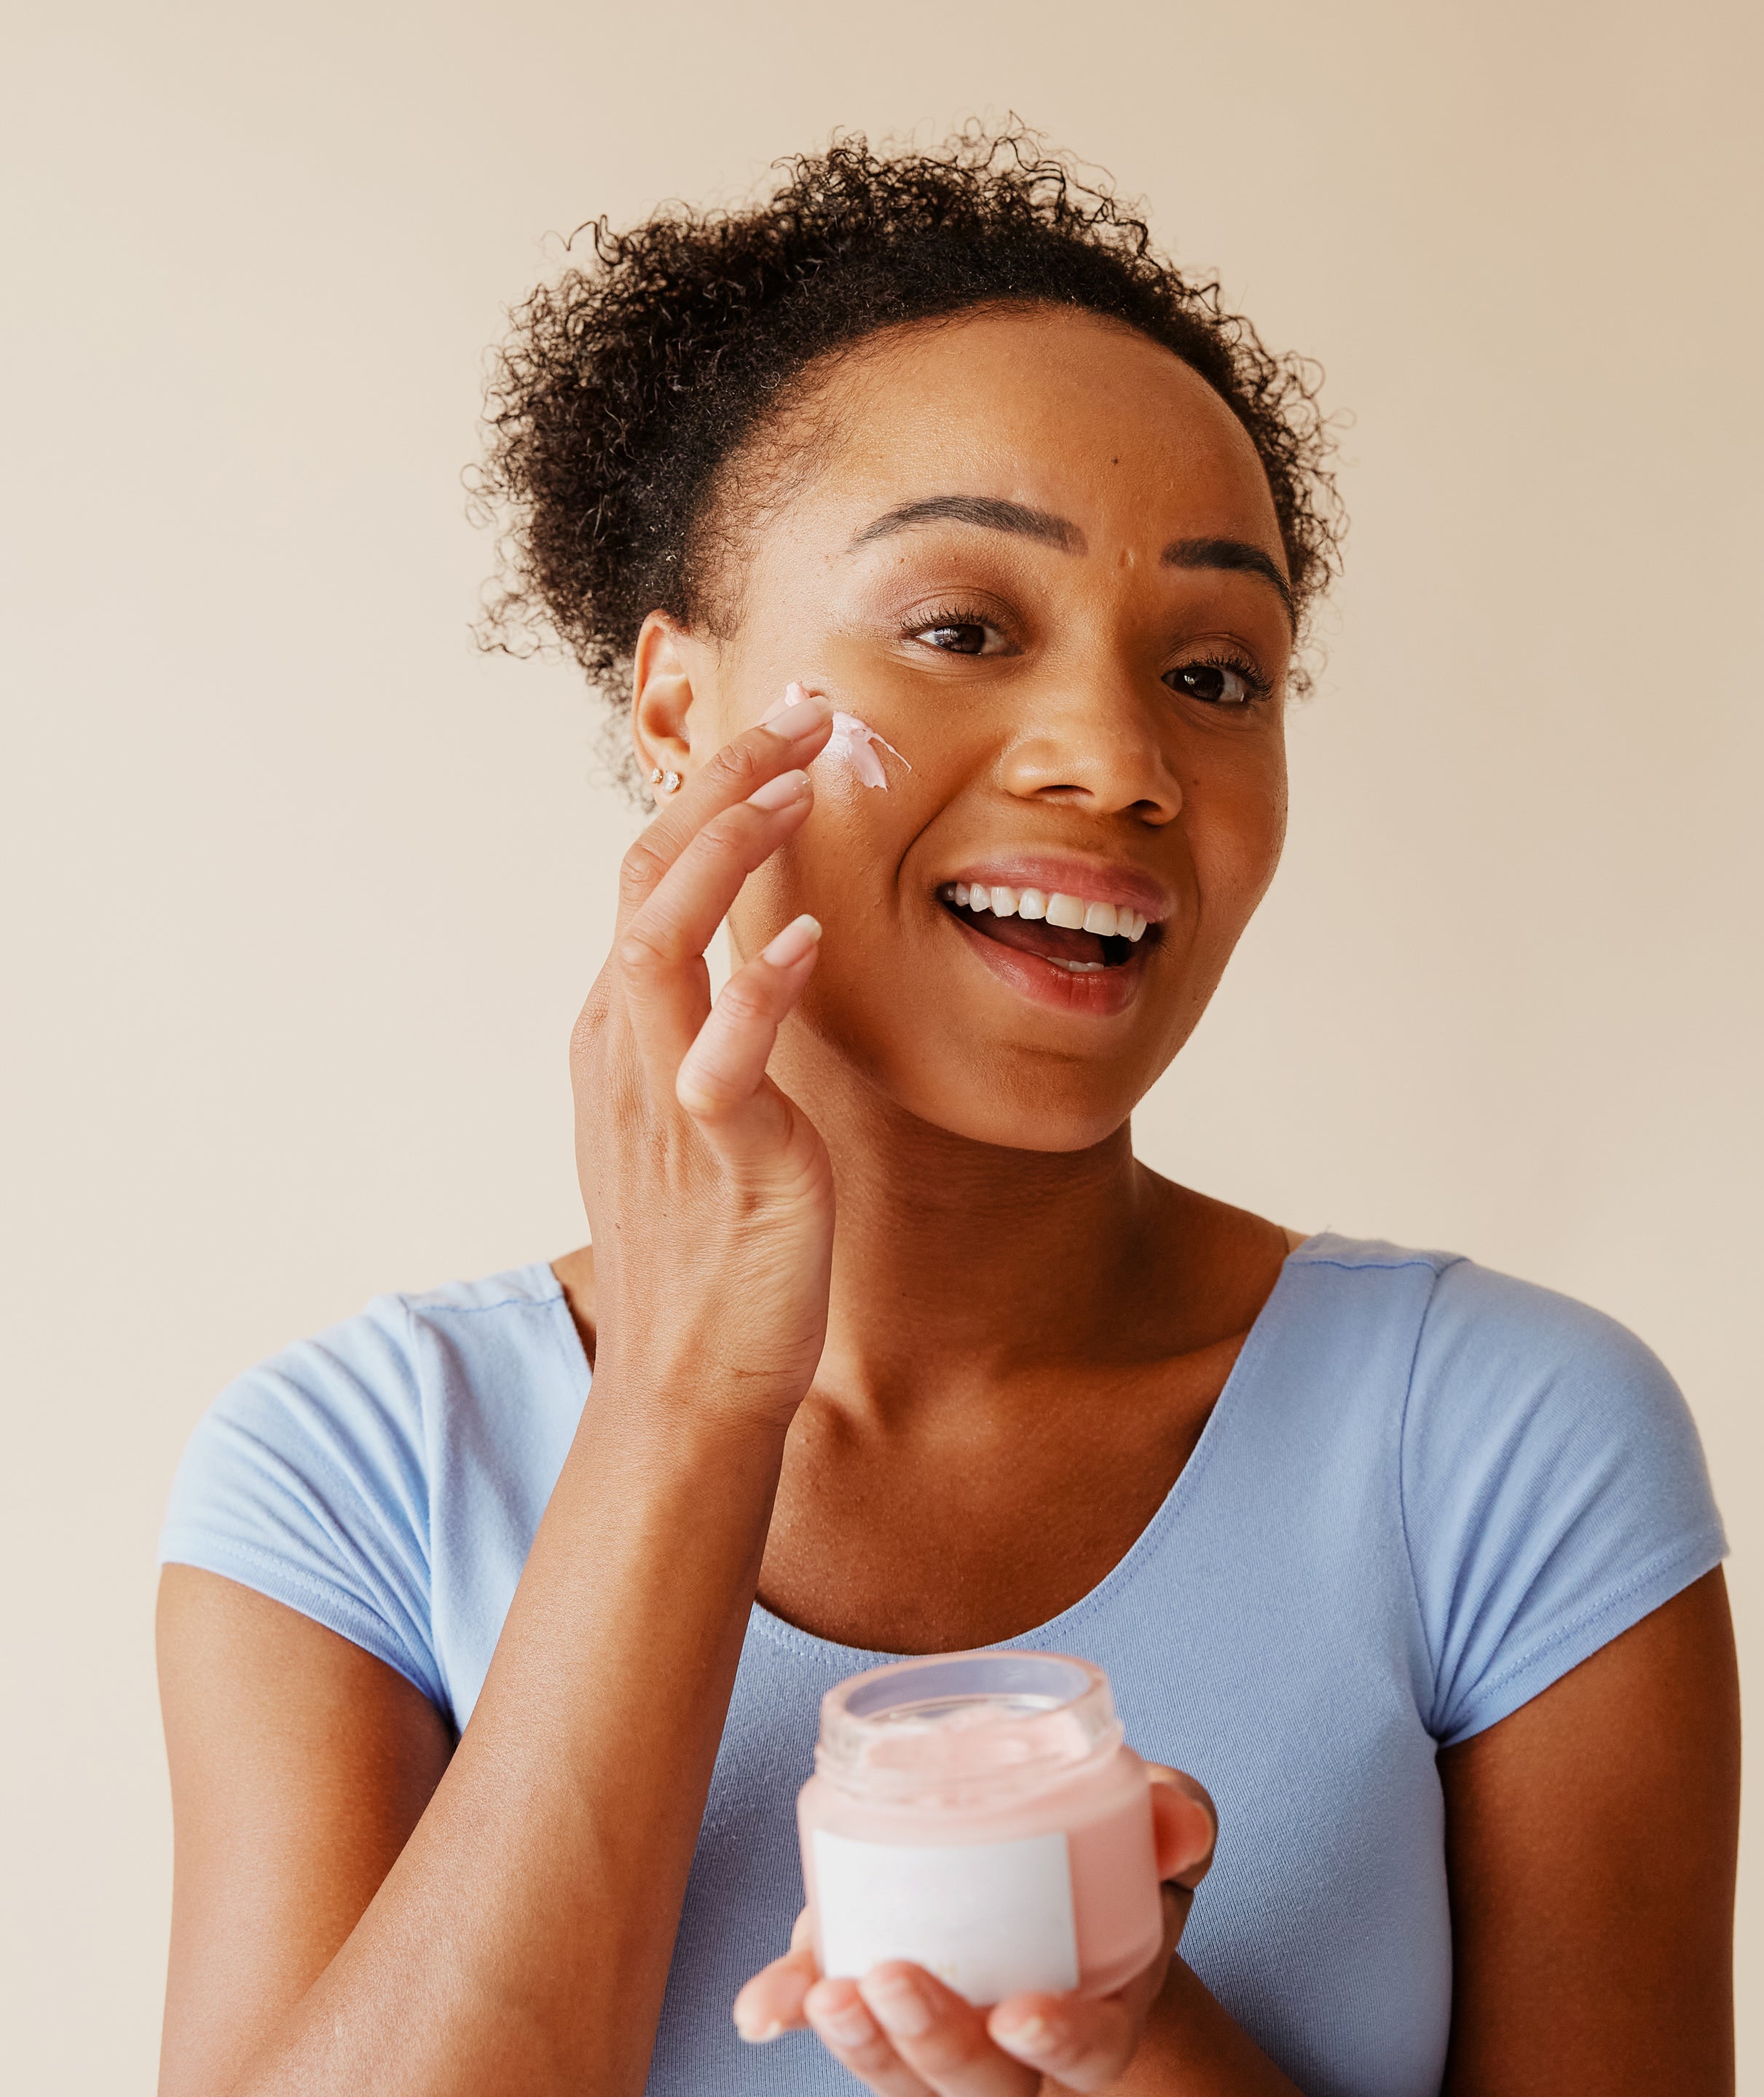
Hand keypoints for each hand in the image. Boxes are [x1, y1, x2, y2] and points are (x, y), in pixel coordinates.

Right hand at [571, 691, 837, 1425]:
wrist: (690, 1383)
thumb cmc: (711, 1252)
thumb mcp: (703, 1114)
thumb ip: (718, 1027)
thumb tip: (764, 951)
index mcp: (621, 1031)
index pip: (649, 876)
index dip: (713, 792)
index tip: (787, 732)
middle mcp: (625, 1048)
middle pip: (646, 875)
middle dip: (721, 781)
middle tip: (804, 712)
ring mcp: (662, 1098)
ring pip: (660, 938)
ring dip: (726, 849)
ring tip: (797, 784)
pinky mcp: (718, 1156)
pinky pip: (723, 1056)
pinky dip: (760, 989)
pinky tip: (810, 940)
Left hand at [733, 1767, 1218, 2096]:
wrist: (1035, 1832)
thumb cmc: (1110, 1836)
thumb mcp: (1154, 1820)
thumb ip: (1174, 1817)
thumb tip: (1181, 1825)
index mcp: (1099, 2005)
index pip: (1091, 2055)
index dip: (1061, 2047)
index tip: (1019, 2013)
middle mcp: (1014, 2037)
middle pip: (986, 2088)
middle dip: (936, 2049)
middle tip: (893, 1982)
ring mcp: (935, 2020)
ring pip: (902, 2075)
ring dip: (862, 2046)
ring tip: (821, 1994)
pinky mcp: (867, 1984)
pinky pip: (825, 2013)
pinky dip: (787, 2010)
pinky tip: (759, 2011)